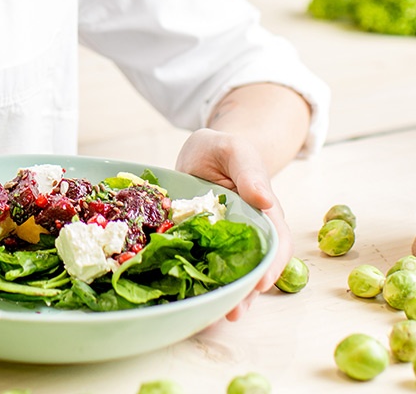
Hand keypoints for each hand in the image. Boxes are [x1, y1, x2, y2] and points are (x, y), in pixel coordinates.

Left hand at [175, 127, 290, 320]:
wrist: (205, 151)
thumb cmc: (224, 149)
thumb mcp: (235, 151)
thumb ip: (249, 172)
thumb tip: (264, 199)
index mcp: (263, 212)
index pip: (276, 243)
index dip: (270, 265)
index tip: (259, 284)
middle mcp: (248, 232)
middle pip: (254, 267)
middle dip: (246, 292)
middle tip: (232, 312)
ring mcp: (224, 240)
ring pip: (230, 272)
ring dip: (225, 293)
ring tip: (212, 315)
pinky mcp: (202, 242)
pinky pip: (203, 263)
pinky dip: (198, 280)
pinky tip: (188, 297)